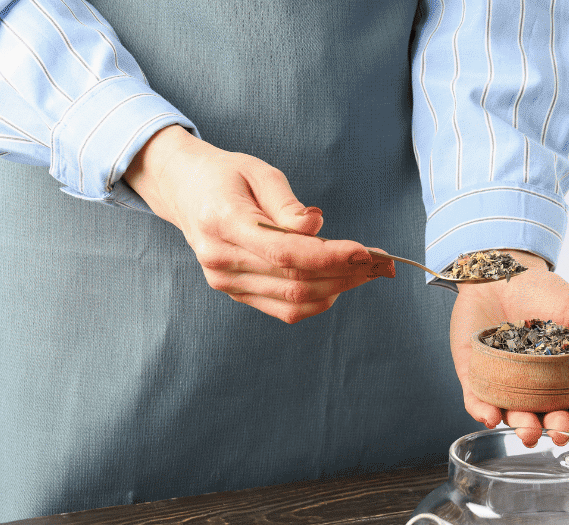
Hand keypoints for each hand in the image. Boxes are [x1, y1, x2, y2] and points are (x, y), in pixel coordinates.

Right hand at [123, 125, 392, 322]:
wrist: (185, 191)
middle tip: (383, 261)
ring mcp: (226, 282)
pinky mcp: (235, 293)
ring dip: (340, 288)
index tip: (366, 252)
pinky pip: (285, 309)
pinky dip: (319, 300)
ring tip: (369, 271)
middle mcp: (221, 259)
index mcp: (223, 222)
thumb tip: (317, 227)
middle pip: (296, 281)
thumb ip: (287, 203)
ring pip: (295, 301)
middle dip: (347, 273)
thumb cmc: (226, 175)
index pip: (286, 252)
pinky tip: (341, 282)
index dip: (331, 256)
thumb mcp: (258, 172)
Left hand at [450, 251, 568, 445]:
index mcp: (564, 376)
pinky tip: (492, 417)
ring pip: (513, 415)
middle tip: (559, 431)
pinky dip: (483, 412)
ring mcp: (504, 383)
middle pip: (547, 416)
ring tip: (529, 432)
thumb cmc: (544, 291)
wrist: (501, 270)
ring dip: (522, 427)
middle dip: (555, 428)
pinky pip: (477, 400)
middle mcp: (535, 386)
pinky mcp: (474, 375)